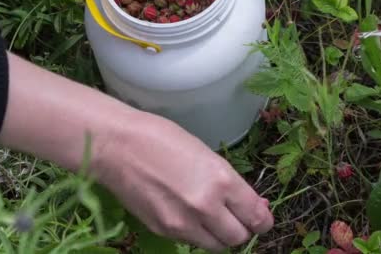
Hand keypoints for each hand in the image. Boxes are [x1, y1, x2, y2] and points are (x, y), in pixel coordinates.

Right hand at [0, 52, 273, 251]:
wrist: (118, 146)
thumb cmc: (162, 138)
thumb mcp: (206, 155)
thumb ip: (230, 184)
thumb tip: (252, 204)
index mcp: (222, 181)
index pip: (256, 216)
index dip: (263, 219)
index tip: (262, 217)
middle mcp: (207, 207)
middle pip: (238, 237)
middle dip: (242, 228)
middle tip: (236, 216)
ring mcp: (183, 223)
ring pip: (217, 245)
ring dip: (220, 234)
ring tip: (212, 216)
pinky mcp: (164, 231)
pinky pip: (192, 241)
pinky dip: (198, 234)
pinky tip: (190, 214)